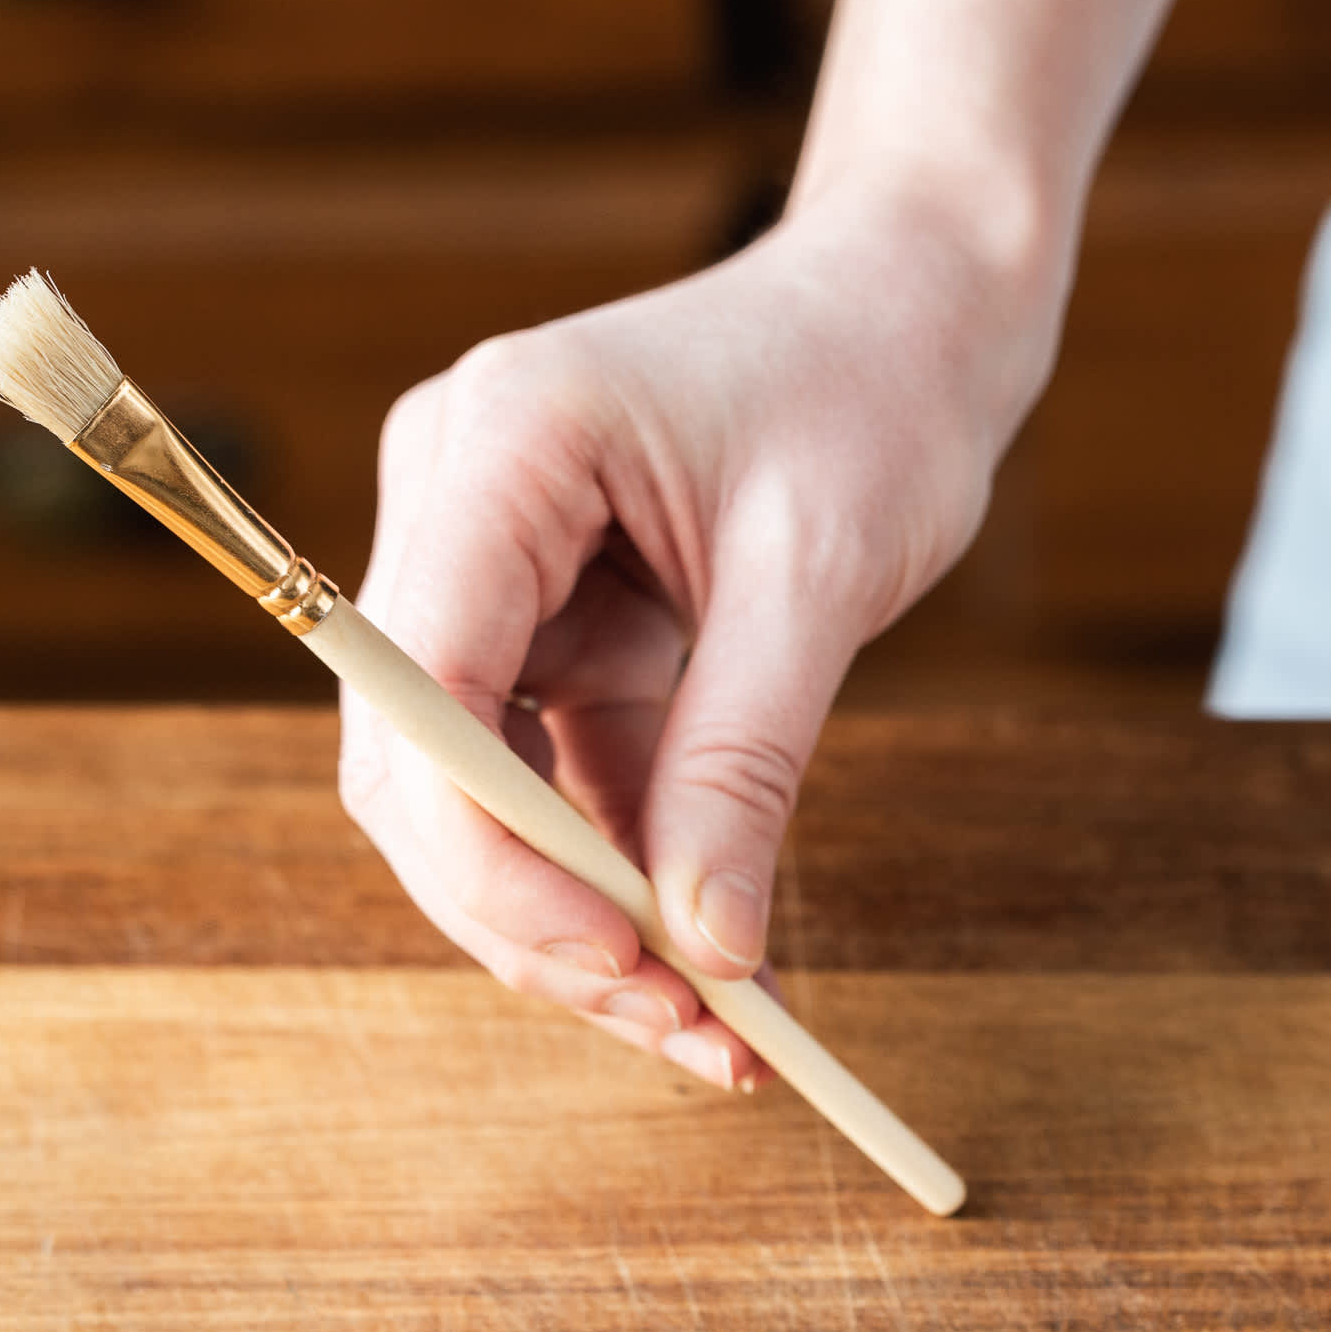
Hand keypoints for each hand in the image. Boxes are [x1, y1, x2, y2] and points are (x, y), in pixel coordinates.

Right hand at [338, 194, 1056, 1088]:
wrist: (911, 306)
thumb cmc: (875, 387)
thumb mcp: (818, 572)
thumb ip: (744, 758)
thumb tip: (707, 950)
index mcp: (498, 445)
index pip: (420, 684)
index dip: (488, 849)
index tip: (617, 961)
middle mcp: (456, 506)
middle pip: (420, 766)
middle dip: (531, 914)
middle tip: (680, 1025)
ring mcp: (490, 571)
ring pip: (474, 799)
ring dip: (576, 920)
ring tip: (713, 1024)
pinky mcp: (544, 628)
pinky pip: (550, 782)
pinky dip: (617, 878)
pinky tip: (707, 960)